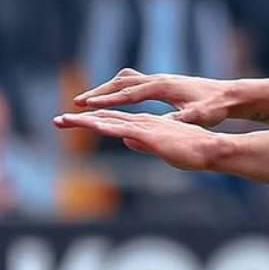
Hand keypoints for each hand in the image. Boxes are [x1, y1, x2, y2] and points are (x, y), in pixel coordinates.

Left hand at [54, 109, 225, 170]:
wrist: (210, 149)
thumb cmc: (191, 151)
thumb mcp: (160, 148)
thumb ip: (143, 142)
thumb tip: (127, 139)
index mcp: (143, 125)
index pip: (112, 121)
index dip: (91, 121)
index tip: (73, 123)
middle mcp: (140, 122)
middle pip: (104, 118)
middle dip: (80, 120)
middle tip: (57, 120)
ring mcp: (144, 127)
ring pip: (108, 121)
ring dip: (84, 121)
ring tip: (63, 121)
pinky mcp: (149, 134)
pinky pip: (122, 129)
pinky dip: (104, 127)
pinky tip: (89, 126)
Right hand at [73, 67, 232, 127]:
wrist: (229, 94)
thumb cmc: (214, 107)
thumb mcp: (198, 116)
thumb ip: (180, 120)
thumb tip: (163, 126)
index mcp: (163, 87)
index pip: (128, 93)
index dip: (106, 99)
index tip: (87, 105)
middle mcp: (158, 79)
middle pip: (120, 82)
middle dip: (98, 93)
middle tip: (76, 103)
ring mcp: (159, 79)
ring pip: (124, 80)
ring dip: (105, 89)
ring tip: (87, 101)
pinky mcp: (162, 83)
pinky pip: (132, 82)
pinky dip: (117, 88)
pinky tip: (112, 97)